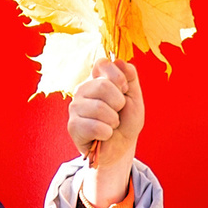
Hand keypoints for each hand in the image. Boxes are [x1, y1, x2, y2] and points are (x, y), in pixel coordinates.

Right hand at [70, 58, 143, 207]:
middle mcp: (82, 89)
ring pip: (99, 108)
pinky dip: (106, 133)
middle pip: (103, 86)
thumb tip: (119, 61)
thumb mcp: (134, 97)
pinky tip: (103, 135)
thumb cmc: (126, 120)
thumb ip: (130, 77)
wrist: (121, 146)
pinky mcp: (73, 126)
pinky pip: (94, 126)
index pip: (103, 64)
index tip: (124, 91)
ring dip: (113, 120)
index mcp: (96, 78)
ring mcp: (75, 107)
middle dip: (119, 103)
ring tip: (111, 125)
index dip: (118, 77)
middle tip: (118, 113)